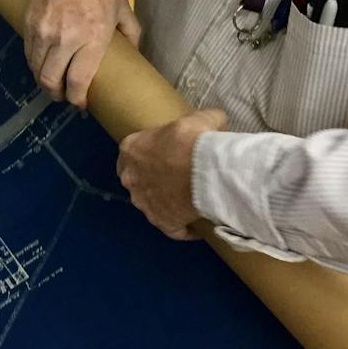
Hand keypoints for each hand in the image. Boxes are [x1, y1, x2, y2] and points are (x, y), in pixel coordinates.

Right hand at [25, 0, 142, 107]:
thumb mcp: (122, 5)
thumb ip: (130, 32)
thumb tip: (133, 53)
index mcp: (92, 37)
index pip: (77, 83)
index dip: (77, 100)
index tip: (81, 103)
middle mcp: (65, 38)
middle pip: (51, 81)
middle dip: (57, 95)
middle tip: (64, 96)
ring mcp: (43, 30)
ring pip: (37, 69)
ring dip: (44, 80)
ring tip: (53, 81)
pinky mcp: (29, 21)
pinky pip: (28, 52)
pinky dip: (35, 62)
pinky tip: (44, 62)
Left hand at [117, 109, 227, 239]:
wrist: (206, 172)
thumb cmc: (194, 141)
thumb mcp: (199, 119)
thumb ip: (203, 120)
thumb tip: (217, 122)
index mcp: (131, 149)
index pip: (133, 151)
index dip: (152, 152)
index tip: (169, 154)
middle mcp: (130, 177)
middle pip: (139, 178)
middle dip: (154, 178)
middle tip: (178, 176)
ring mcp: (143, 203)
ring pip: (151, 203)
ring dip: (166, 202)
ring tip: (188, 200)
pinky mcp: (161, 222)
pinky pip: (172, 229)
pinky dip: (183, 229)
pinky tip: (195, 228)